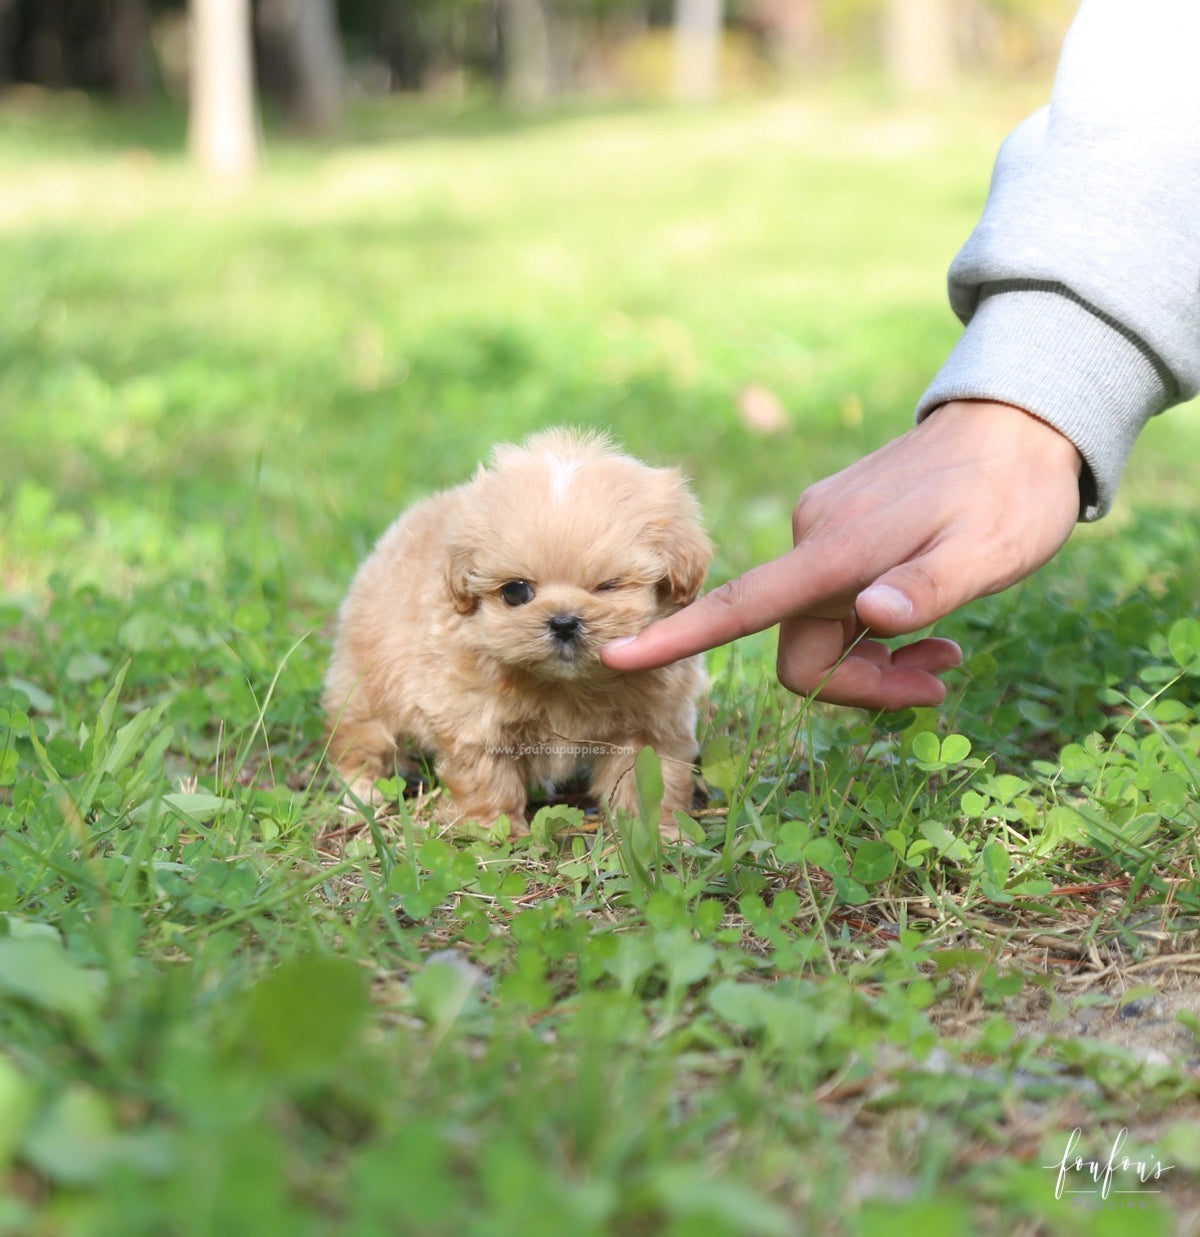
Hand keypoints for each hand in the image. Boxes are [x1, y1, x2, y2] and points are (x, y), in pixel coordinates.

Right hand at [602, 401, 1082, 709]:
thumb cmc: (1012, 494)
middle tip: (940, 679)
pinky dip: (873, 625)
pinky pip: (833, 599)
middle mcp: (815, 540)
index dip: (678, 638)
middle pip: (800, 648)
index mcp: (839, 551)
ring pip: (819, 628)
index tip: (618, 655)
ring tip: (947, 651)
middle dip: (861, 683)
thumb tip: (872, 619)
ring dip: (875, 658)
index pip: (743, 605)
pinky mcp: (839, 527)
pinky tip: (924, 613)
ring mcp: (823, 530)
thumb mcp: (992, 551)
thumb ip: (929, 586)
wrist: (1016, 421)